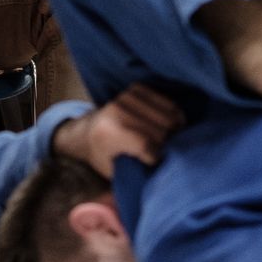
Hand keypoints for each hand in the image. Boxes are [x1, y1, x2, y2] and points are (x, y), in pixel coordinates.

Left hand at [53, 83, 185, 176]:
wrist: (87, 130)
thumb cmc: (101, 155)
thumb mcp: (111, 172)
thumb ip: (132, 171)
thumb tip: (159, 171)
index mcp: (108, 132)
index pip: (145, 144)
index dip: (156, 157)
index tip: (156, 162)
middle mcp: (117, 110)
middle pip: (159, 130)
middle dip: (166, 145)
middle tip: (165, 153)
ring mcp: (127, 97)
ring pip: (168, 116)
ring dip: (173, 131)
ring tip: (170, 140)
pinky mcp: (137, 89)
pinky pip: (168, 103)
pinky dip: (174, 115)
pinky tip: (171, 126)